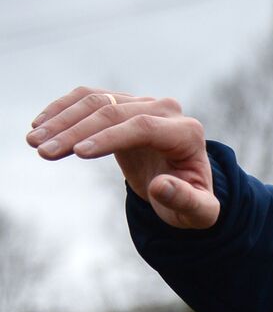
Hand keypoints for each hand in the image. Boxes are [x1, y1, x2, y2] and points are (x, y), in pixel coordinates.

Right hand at [27, 86, 217, 228]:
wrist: (186, 187)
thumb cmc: (192, 203)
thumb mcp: (199, 213)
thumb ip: (187, 202)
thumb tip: (160, 186)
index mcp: (187, 133)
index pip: (144, 127)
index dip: (110, 139)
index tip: (78, 154)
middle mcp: (166, 111)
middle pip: (115, 112)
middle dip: (76, 132)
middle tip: (44, 151)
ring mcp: (143, 104)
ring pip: (96, 102)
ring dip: (61, 120)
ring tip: (34, 141)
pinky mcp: (122, 104)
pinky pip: (88, 99)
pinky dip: (61, 110)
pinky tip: (39, 126)